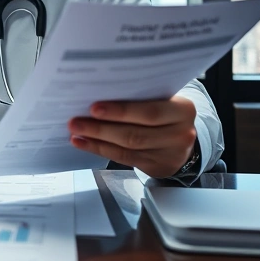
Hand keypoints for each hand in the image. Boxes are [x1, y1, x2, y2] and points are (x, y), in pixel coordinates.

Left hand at [68, 96, 197, 177]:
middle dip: (101, 128)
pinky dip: (101, 149)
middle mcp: (180, 133)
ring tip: (76, 132)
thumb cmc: (166, 112)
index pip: (150, 112)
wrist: (183, 140)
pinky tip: (84, 142)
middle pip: (135, 133)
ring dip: (97, 140)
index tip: (94, 108)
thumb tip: (100, 93)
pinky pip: (124, 158)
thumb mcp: (164, 100)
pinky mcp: (156, 167)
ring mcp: (169, 154)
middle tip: (75, 121)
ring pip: (127, 147)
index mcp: (183, 110)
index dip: (121, 111)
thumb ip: (142, 97)